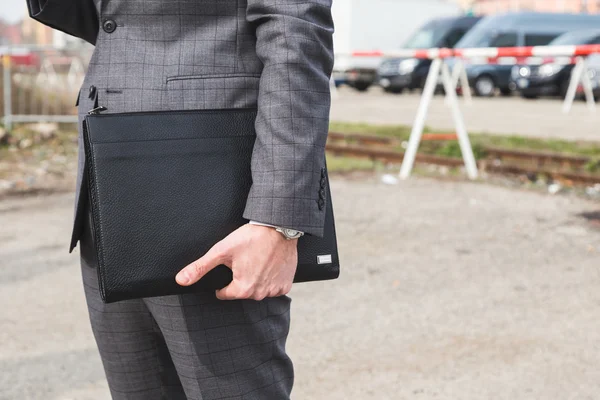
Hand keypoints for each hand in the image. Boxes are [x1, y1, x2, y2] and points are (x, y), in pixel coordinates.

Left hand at [175, 224, 297, 300]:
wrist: (279, 227)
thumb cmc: (251, 238)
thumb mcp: (221, 251)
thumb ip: (200, 267)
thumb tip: (181, 280)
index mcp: (242, 289)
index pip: (225, 293)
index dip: (224, 278)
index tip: (231, 264)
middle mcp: (259, 294)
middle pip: (242, 291)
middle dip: (241, 278)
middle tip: (245, 259)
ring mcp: (274, 290)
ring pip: (258, 289)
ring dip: (257, 278)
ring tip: (258, 260)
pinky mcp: (286, 284)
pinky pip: (274, 286)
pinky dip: (271, 278)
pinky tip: (269, 264)